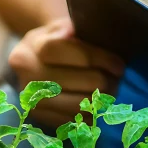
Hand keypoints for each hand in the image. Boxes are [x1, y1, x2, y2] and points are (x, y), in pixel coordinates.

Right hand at [8, 18, 125, 126]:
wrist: (32, 62)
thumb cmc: (56, 41)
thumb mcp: (61, 27)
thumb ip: (72, 28)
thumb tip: (74, 32)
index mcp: (33, 47)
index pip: (74, 54)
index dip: (102, 60)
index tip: (120, 65)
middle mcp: (28, 75)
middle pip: (81, 81)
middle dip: (107, 81)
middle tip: (118, 79)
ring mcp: (32, 99)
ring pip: (80, 104)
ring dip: (102, 99)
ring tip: (111, 91)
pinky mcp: (39, 118)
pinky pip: (75, 120)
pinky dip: (91, 114)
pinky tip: (97, 104)